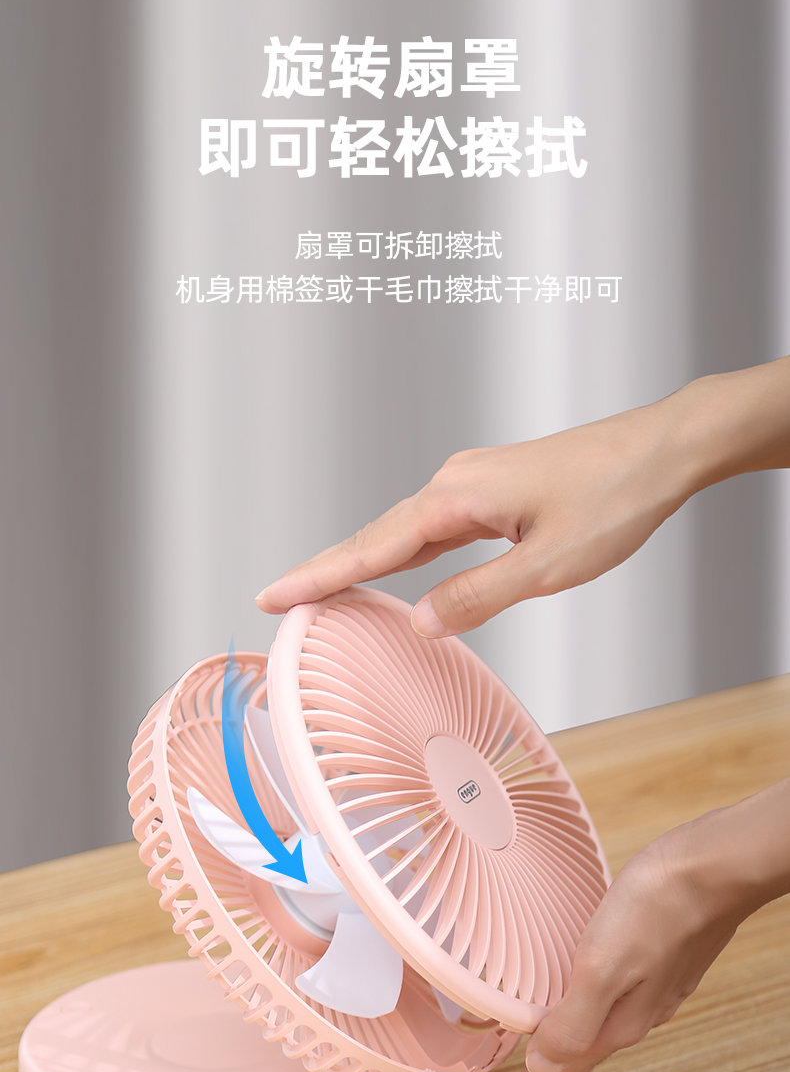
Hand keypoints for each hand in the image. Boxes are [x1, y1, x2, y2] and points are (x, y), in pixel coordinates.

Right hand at [257, 368, 789, 639]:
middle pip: (376, 536)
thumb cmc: (616, 497)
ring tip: (321, 592)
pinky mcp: (496, 491)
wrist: (663, 450)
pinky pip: (436, 528)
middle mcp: (456, 482)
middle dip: (326, 570)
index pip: (372, 546)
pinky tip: (398, 572)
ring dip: (363, 562)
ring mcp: (475, 484)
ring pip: (405, 532)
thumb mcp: (548, 566)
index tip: (272, 596)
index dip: (320, 575)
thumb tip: (420, 621)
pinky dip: (406, 553)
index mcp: (458, 496)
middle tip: (276, 601)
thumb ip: (479, 596)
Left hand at [496, 788, 789, 1071]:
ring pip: (601, 1036)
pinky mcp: (662, 963)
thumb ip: (572, 1022)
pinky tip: (593, 1011)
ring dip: (573, 1059)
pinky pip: (618, 1008)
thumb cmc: (661, 906)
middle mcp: (637, 1015)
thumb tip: (541, 1069)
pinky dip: (594, 1022)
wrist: (719, 866)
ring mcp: (654, 990)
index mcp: (616, 1022)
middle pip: (581, 1062)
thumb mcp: (603, 967)